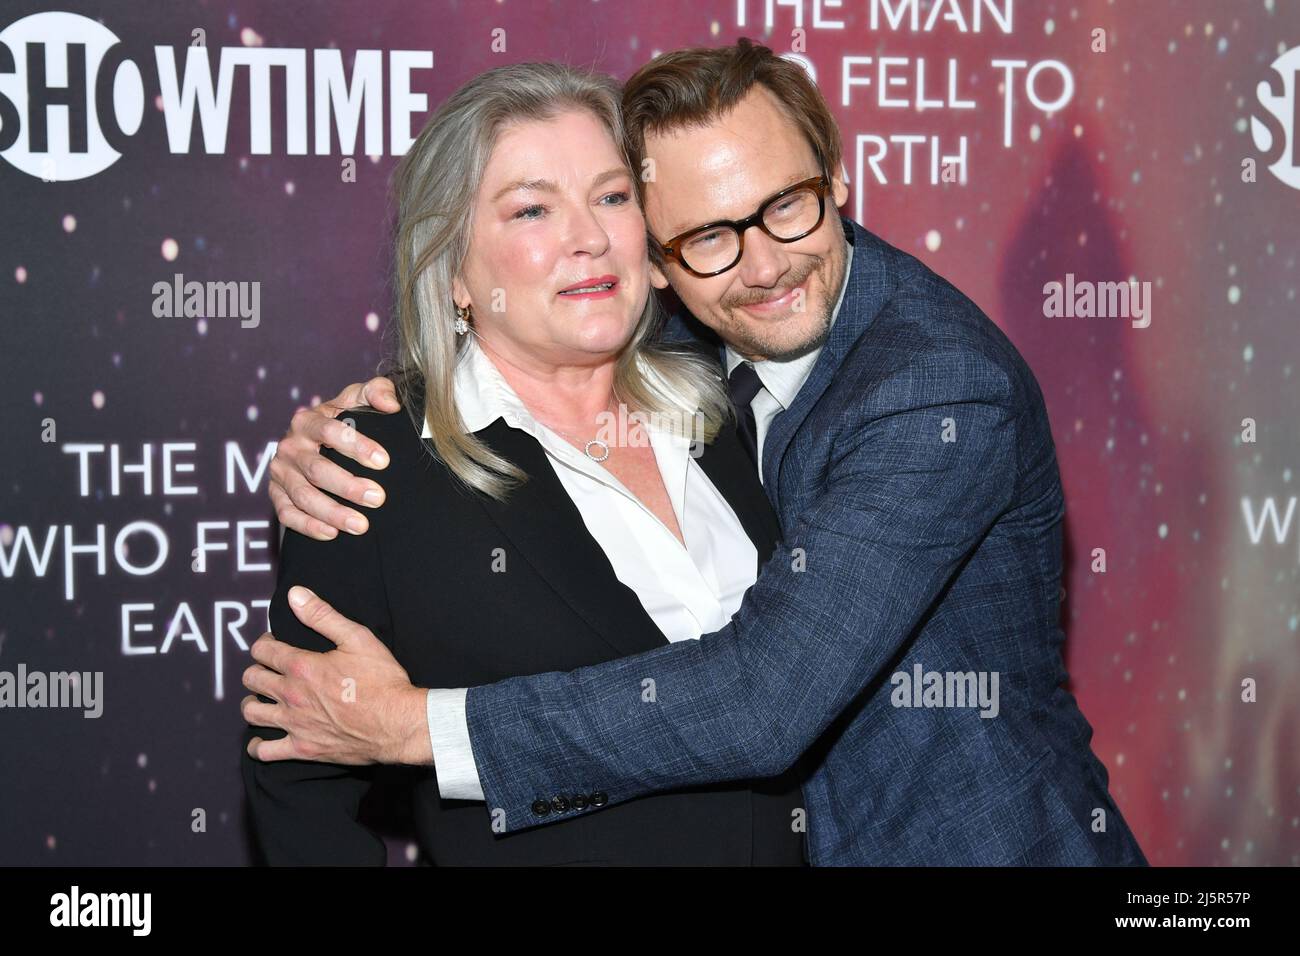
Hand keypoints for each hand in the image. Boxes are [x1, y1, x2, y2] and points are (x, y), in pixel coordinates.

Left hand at [242, 586, 431, 766]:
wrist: (397, 723)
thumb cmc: (382, 680)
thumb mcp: (358, 638)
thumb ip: (323, 615)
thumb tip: (295, 595)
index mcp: (301, 666)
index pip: (262, 650)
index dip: (264, 643)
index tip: (274, 643)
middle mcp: (291, 695)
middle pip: (251, 679)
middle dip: (255, 670)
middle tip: (269, 669)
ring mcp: (294, 724)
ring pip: (251, 712)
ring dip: (252, 702)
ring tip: (263, 698)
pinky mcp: (303, 749)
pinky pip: (266, 752)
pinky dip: (258, 746)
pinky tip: (261, 740)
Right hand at [269, 377, 400, 539]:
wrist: (316, 440)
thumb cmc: (344, 419)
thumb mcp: (359, 400)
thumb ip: (377, 392)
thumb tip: (391, 404)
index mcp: (309, 420)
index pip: (331, 431)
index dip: (356, 446)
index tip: (383, 462)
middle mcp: (290, 446)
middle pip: (317, 469)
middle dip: (348, 486)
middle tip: (378, 498)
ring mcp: (281, 472)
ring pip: (303, 496)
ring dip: (332, 513)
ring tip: (361, 525)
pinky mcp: (276, 494)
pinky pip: (287, 514)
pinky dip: (308, 525)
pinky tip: (332, 533)